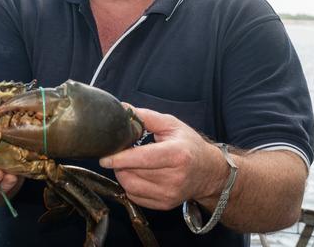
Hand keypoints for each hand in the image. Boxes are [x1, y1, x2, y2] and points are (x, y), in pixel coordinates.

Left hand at [99, 107, 227, 210]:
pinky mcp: (164, 204)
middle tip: (121, 153)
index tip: (105, 156)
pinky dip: (130, 185)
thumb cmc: (189, 145)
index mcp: (177, 155)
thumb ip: (146, 117)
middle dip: (120, 163)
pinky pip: (135, 197)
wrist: (209, 172)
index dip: (121, 158)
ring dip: (122, 174)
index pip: (143, 159)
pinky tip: (136, 174)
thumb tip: (122, 109)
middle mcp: (175, 178)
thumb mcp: (172, 124)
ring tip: (127, 163)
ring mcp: (169, 194)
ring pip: (130, 186)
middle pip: (133, 173)